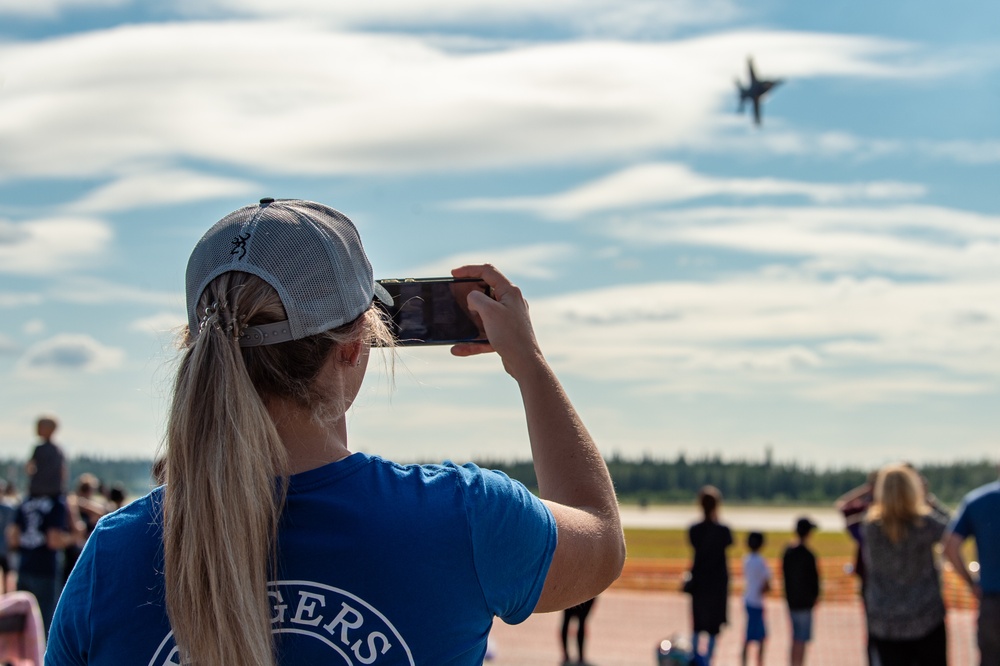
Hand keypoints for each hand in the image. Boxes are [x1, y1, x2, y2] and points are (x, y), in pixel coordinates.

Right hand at [448, 264, 541, 379]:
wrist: (525, 363)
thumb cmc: (510, 335)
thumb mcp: (489, 311)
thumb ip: (476, 298)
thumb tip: (472, 298)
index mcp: (510, 291)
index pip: (488, 271)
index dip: (469, 270)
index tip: (453, 274)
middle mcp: (511, 302)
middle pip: (486, 291)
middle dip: (469, 294)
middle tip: (456, 297)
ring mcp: (509, 318)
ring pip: (484, 314)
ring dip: (470, 319)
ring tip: (458, 323)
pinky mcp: (506, 333)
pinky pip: (486, 333)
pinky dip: (473, 339)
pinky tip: (458, 349)